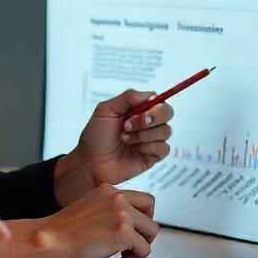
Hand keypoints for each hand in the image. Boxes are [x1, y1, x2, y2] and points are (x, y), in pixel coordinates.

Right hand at [0, 185, 159, 257]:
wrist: (48, 239)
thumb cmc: (61, 231)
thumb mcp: (88, 209)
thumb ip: (108, 210)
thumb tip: (128, 225)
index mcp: (108, 190)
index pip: (142, 200)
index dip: (141, 218)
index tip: (133, 230)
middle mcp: (117, 198)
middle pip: (151, 213)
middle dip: (144, 231)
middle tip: (133, 243)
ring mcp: (122, 214)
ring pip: (151, 231)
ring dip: (141, 246)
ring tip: (123, 254)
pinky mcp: (123, 233)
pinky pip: (144, 249)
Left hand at [54, 90, 173, 205]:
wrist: (90, 163)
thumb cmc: (95, 137)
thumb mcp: (106, 110)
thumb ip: (128, 97)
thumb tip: (151, 95)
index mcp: (137, 109)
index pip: (158, 100)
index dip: (153, 105)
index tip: (137, 111)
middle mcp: (146, 123)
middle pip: (167, 113)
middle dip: (150, 118)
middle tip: (128, 126)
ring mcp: (151, 139)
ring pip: (165, 131)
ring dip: (143, 135)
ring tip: (125, 139)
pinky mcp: (153, 155)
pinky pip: (164, 148)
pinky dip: (148, 147)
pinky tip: (134, 150)